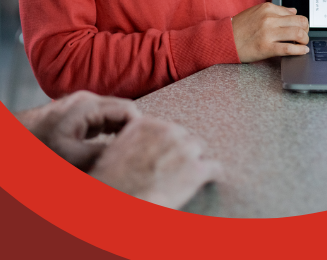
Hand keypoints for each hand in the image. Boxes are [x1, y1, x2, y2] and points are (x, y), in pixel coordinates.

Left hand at [14, 91, 139, 170]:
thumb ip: (99, 154)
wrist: (14, 136)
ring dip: (123, 133)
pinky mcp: (80, 113)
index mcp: (89, 105)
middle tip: (138, 152)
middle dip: (133, 131)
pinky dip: (111, 133)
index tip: (143, 147)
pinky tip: (112, 149)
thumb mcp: (70, 155)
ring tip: (127, 152)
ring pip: (115, 116)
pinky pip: (104, 120)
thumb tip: (125, 156)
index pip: (128, 110)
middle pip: (124, 111)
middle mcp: (89, 100)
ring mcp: (84, 105)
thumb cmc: (38, 144)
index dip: (140, 128)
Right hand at [90, 116, 222, 208]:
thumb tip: (140, 149)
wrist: (119, 203)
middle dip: (180, 152)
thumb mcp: (114, 153)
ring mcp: (185, 150)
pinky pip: (215, 168)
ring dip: (195, 162)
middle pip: (184, 137)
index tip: (164, 156)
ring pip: (199, 149)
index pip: (165, 128)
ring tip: (190, 176)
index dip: (166, 144)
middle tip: (175, 169)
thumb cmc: (111, 184)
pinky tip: (210, 181)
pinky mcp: (198, 171)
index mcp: (146, 124)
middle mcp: (168, 131)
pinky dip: (212, 175)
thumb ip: (132, 142)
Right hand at [231, 2, 308, 61]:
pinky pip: (289, 48)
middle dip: (306, 30)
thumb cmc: (239, 27)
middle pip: (300, 22)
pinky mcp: (266, 48)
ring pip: (298, 34)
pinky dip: (300, 50)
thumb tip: (293, 11)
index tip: (301, 28)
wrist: (224, 40)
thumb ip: (276, 11)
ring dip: (305, 40)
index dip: (301, 22)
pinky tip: (302, 51)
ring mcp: (268, 33)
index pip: (294, 13)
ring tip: (303, 44)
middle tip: (304, 36)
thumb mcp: (257, 12)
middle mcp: (269, 19)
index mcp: (267, 8)